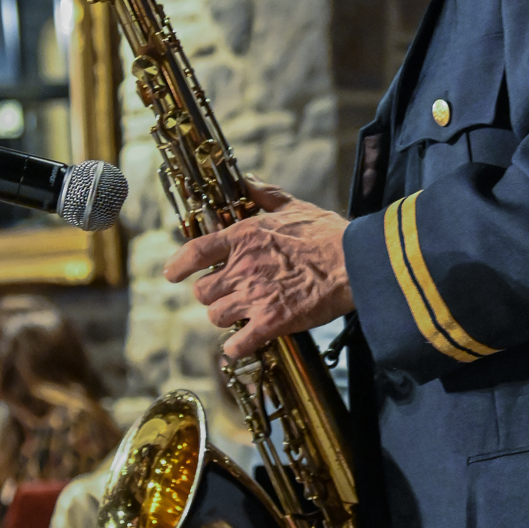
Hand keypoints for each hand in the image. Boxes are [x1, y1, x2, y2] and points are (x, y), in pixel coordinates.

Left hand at [163, 181, 352, 358]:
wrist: (355, 262)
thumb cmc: (328, 234)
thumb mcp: (294, 206)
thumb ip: (265, 195)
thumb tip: (246, 180)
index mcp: (244, 237)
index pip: (195, 252)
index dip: (179, 266)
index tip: (172, 274)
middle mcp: (242, 267)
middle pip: (202, 291)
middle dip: (212, 295)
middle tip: (228, 296)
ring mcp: (255, 296)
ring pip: (216, 316)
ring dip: (226, 318)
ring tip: (241, 316)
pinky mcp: (271, 322)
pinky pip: (238, 343)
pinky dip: (236, 347)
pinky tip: (241, 345)